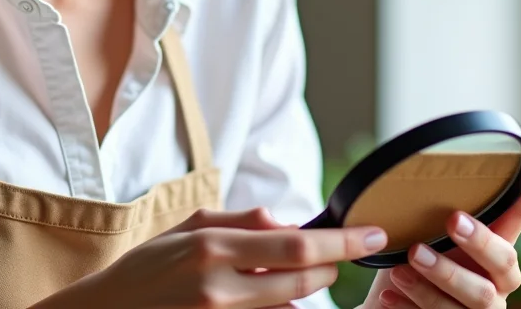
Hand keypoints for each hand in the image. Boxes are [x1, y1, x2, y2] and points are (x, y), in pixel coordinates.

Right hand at [33, 207, 389, 308]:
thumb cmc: (146, 268)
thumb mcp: (188, 228)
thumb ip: (241, 221)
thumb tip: (288, 221)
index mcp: (212, 248)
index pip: (297, 246)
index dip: (343, 242)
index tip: (374, 236)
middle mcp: (220, 289)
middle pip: (305, 282)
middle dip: (330, 267)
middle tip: (334, 256)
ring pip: (291, 308)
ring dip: (299, 292)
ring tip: (267, 277)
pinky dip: (276, 308)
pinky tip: (254, 296)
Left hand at [367, 158, 520, 308]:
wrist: (399, 307)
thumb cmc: (419, 266)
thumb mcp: (427, 238)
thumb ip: (435, 217)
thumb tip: (416, 171)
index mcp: (494, 254)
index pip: (518, 218)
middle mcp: (496, 284)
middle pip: (503, 264)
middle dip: (479, 243)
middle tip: (452, 221)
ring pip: (471, 299)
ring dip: (437, 279)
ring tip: (402, 265)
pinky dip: (410, 306)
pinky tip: (388, 294)